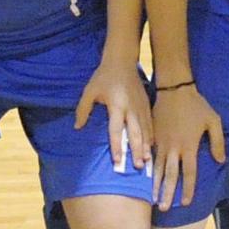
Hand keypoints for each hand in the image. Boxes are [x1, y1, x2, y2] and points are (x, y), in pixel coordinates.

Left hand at [76, 56, 153, 170]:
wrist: (122, 61)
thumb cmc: (104, 76)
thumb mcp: (89, 91)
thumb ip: (83, 109)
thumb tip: (77, 127)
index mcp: (117, 105)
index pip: (117, 130)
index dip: (117, 147)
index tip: (118, 162)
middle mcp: (131, 109)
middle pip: (135, 133)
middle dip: (137, 151)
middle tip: (138, 167)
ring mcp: (141, 107)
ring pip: (145, 130)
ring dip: (146, 146)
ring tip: (147, 161)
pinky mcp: (146, 104)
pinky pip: (150, 124)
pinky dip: (151, 136)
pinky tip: (151, 146)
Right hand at [151, 83, 225, 208]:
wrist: (174, 89)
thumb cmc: (196, 105)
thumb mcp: (213, 121)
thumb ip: (217, 142)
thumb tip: (220, 160)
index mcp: (189, 146)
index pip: (189, 173)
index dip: (187, 189)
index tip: (185, 202)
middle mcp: (174, 148)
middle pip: (170, 175)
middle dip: (167, 193)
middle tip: (164, 208)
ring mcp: (161, 143)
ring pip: (157, 168)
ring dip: (154, 184)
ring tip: (152, 198)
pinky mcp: (153, 137)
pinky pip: (150, 156)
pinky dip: (147, 168)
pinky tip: (144, 177)